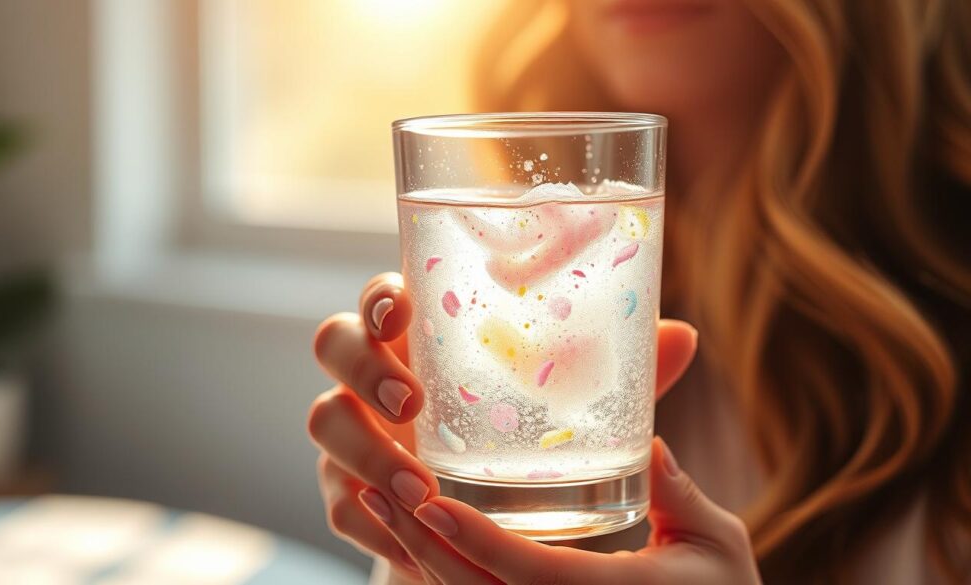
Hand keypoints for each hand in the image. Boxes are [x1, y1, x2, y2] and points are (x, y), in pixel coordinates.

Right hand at [309, 272, 701, 581]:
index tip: (405, 309)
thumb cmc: (526, 446)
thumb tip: (683, 336)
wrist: (485, 521)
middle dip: (362, 367)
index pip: (384, 295)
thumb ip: (614, 374)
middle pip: (333, 343)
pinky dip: (370, 519)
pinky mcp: (347, 494)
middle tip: (413, 401)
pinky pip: (339, 502)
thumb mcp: (571, 409)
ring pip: (325, 421)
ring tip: (418, 484)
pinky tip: (405, 534)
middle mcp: (376, 377)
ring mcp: (353, 434)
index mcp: (424, 338)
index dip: (380, 294)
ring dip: (366, 451)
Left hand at [390, 438, 762, 583]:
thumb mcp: (717, 545)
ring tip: (381, 503)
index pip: (524, 574)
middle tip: (381, 488)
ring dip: (418, 557)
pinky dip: (440, 578)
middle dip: (422, 542)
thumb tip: (647, 437)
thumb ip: (680, 492)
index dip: (471, 538)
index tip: (427, 497)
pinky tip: (417, 540)